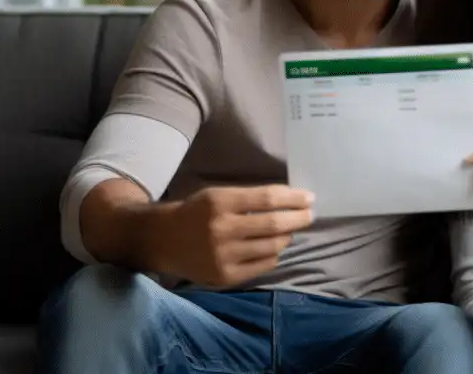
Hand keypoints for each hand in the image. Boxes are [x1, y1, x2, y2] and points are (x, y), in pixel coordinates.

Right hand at [155, 185, 314, 286]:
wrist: (162, 240)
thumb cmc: (196, 212)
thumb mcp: (218, 195)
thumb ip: (250, 198)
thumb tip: (291, 200)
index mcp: (220, 202)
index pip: (267, 199)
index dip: (293, 199)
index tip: (309, 198)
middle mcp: (221, 229)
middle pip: (273, 224)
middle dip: (298, 219)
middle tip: (309, 215)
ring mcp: (223, 256)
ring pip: (271, 246)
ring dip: (287, 237)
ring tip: (290, 230)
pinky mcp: (224, 277)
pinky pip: (262, 265)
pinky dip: (273, 254)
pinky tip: (273, 248)